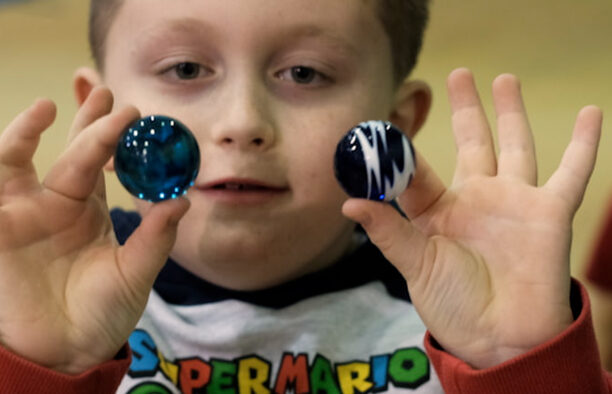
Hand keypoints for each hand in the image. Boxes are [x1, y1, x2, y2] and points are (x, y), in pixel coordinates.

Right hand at [0, 87, 189, 373]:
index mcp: (87, 208)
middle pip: (66, 152)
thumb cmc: (102, 312)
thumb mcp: (135, 274)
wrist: (66, 352)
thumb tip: (182, 199)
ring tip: (46, 107)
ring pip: (14, 162)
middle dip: (84, 121)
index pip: (98, 159)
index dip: (110, 131)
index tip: (131, 108)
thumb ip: (155, 239)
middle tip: (105, 92)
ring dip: (24, 131)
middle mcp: (52, 204)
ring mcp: (18, 216)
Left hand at [343, 68, 602, 367]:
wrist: (499, 339)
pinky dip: (584, 143)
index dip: (398, 152)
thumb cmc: (453, 306)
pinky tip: (592, 112)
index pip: (417, 171)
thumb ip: (388, 231)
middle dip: (465, 109)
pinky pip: (571, 172)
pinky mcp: (549, 213)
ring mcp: (513, 202)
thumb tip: (349, 202)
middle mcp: (476, 200)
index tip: (378, 131)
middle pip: (471, 142)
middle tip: (458, 74)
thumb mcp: (415, 266)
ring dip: (511, 112)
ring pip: (515, 145)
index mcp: (438, 211)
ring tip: (504, 79)